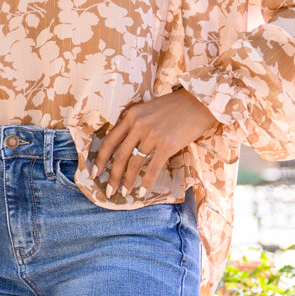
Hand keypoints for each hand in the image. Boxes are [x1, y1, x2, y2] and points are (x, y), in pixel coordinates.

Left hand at [91, 88, 218, 197]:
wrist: (199, 102)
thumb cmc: (175, 106)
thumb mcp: (148, 109)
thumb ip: (135, 123)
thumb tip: (124, 146)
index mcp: (132, 115)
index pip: (110, 140)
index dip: (101, 159)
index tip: (95, 173)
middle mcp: (139, 125)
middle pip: (120, 156)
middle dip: (113, 176)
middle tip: (108, 190)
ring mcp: (153, 135)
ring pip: (135, 164)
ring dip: (128, 182)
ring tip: (124, 193)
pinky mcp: (168, 145)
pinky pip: (152, 168)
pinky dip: (146, 182)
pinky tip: (142, 192)